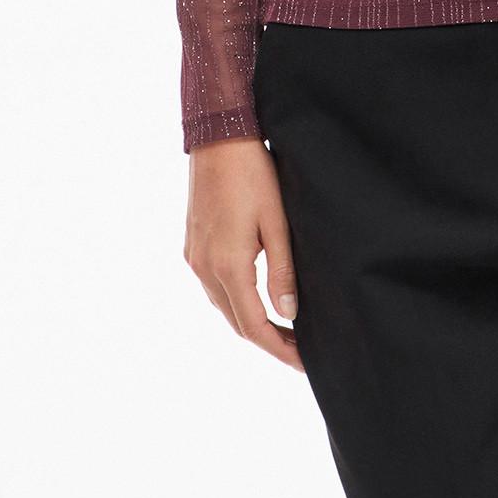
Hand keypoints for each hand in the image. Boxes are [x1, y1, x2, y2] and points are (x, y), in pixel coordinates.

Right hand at [184, 137, 304, 372]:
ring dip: (251, 321)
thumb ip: (282, 271)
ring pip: (223, 305)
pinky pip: (213, 286)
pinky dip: (236, 300)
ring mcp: (194, 257)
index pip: (254, 326)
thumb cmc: (254, 174)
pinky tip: (256, 297)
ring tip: (284, 328)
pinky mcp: (192, 244)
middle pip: (236, 322)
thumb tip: (289, 313)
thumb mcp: (277, 222)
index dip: (279, 349)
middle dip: (268, 340)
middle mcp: (204, 267)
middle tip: (301, 349)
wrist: (218, 136)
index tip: (304, 362)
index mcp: (227, 265)